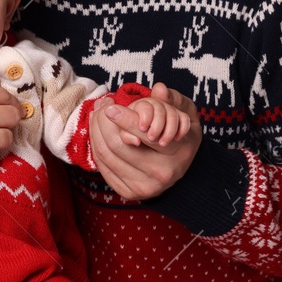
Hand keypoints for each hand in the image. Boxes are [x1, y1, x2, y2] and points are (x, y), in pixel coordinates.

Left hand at [90, 82, 201, 199]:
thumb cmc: (181, 137)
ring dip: (95, 132)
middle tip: (101, 106)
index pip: (144, 134)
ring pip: (106, 155)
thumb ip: (174, 100)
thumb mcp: (186, 115)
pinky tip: (96, 131)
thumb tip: (159, 89)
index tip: (110, 105)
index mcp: (176, 153)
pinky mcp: (127, 192)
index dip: (123, 118)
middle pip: (118, 144)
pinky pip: (102, 166)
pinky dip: (95, 146)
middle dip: (103, 122)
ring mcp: (143, 187)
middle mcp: (160, 173)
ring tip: (96, 114)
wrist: (181, 171)